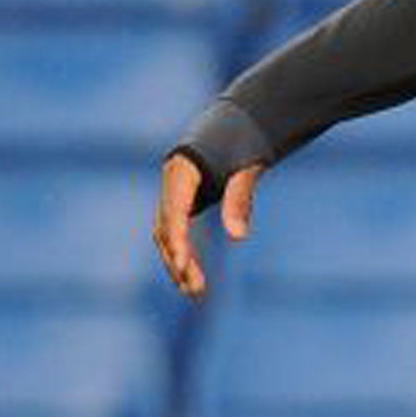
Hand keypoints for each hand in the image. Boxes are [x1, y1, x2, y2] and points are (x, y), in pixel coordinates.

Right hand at [152, 154, 260, 301]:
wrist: (240, 123)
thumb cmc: (246, 142)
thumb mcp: (249, 167)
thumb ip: (240, 199)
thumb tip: (239, 238)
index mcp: (182, 170)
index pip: (174, 212)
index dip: (178, 240)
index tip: (184, 266)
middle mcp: (171, 183)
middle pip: (166, 228)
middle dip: (179, 259)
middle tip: (196, 290)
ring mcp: (173, 193)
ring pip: (167, 234)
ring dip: (177, 262)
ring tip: (195, 292)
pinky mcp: (182, 202)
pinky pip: (175, 232)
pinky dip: (182, 253)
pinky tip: (192, 278)